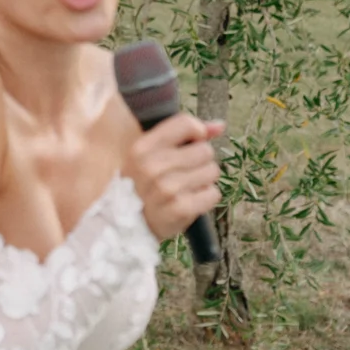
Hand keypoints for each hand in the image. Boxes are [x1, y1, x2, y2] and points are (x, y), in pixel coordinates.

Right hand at [124, 112, 223, 243]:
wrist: (129, 225)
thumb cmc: (144, 184)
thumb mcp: (151, 155)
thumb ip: (185, 135)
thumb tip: (220, 125)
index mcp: (142, 147)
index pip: (184, 123)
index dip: (197, 132)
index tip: (193, 143)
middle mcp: (152, 166)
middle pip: (204, 150)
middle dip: (201, 160)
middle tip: (186, 171)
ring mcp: (166, 189)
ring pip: (212, 171)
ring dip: (205, 180)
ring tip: (188, 186)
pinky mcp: (181, 209)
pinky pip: (213, 194)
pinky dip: (207, 197)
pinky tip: (191, 200)